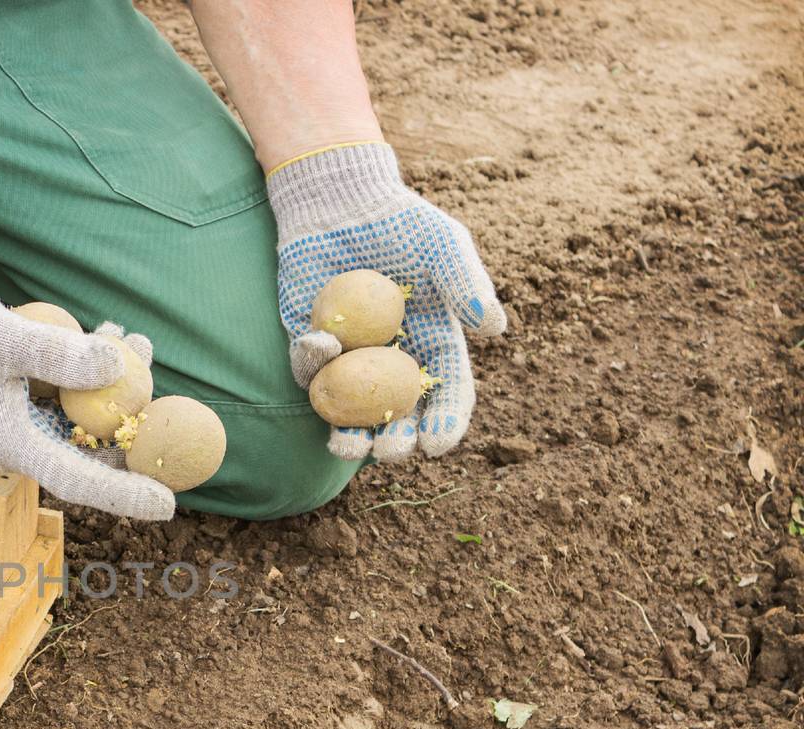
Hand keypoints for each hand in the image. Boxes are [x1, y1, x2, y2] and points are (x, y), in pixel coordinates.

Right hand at [0, 255, 174, 520]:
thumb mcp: (2, 341)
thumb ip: (59, 355)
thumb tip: (118, 364)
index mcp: (15, 446)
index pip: (80, 481)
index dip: (126, 495)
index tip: (170, 504)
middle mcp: (25, 441)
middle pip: (94, 453)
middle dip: (136, 429)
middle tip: (168, 398)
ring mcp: (27, 420)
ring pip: (89, 418)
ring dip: (121, 388)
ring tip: (142, 342)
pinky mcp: (27, 397)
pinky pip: (75, 394)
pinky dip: (97, 369)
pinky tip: (113, 332)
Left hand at [269, 142, 506, 461]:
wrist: (342, 203)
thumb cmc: (402, 223)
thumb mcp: (444, 247)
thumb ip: (467, 285)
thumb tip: (496, 329)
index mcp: (433, 345)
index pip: (445, 394)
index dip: (445, 422)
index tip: (439, 444)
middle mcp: (391, 362)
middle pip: (397, 415)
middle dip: (396, 441)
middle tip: (393, 451)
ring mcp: (348, 358)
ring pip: (349, 410)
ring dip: (348, 435)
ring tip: (347, 446)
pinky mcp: (308, 344)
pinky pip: (309, 368)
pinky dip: (313, 366)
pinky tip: (322, 350)